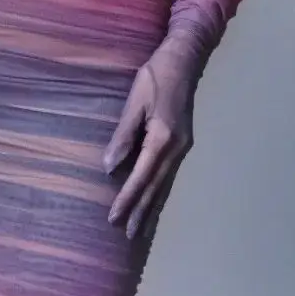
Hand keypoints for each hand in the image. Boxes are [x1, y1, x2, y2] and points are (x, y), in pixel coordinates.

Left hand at [103, 37, 200, 239]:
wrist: (184, 60)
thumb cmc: (155, 76)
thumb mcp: (134, 103)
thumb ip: (123, 135)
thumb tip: (110, 167)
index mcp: (163, 139)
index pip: (141, 177)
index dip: (127, 199)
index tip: (114, 218)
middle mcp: (177, 148)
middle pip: (156, 187)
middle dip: (141, 211)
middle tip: (128, 235)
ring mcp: (183, 147)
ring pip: (166, 184)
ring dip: (152, 206)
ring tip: (141, 228)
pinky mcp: (182, 142)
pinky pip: (169, 174)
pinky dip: (160, 191)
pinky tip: (154, 199)